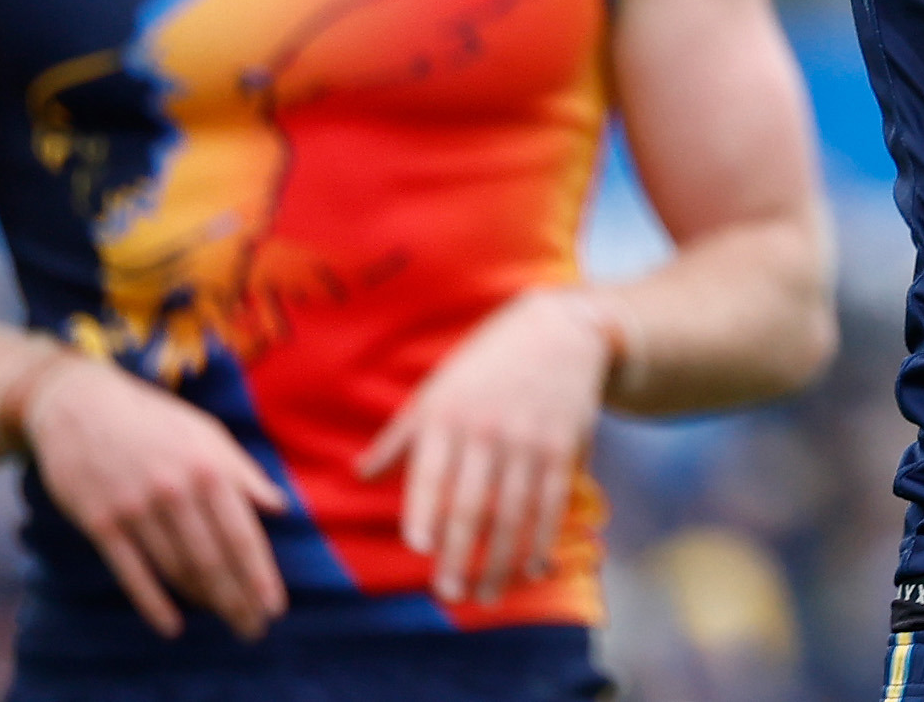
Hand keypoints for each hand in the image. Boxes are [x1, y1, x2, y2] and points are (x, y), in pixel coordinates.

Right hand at [23, 353, 288, 640]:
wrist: (81, 406)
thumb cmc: (155, 420)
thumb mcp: (208, 434)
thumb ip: (244, 473)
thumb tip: (280, 507)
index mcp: (209, 468)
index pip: (242, 534)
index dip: (260, 576)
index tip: (274, 607)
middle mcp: (176, 491)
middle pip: (213, 560)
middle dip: (237, 599)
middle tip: (252, 628)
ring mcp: (136, 509)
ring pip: (177, 569)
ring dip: (204, 600)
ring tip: (226, 620)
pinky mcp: (101, 523)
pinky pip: (132, 572)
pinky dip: (153, 603)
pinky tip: (172, 625)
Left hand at [360, 288, 614, 604]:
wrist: (560, 329)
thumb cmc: (486, 362)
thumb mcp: (436, 388)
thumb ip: (399, 435)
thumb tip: (359, 475)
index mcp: (449, 415)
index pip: (432, 472)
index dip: (425, 511)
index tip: (418, 548)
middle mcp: (488, 431)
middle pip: (472, 503)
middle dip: (459, 554)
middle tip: (448, 593)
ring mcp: (529, 441)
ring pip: (514, 512)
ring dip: (500, 560)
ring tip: (487, 595)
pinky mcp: (564, 447)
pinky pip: (552, 502)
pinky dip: (543, 538)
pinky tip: (533, 567)